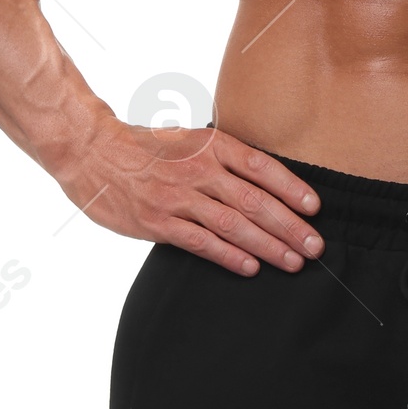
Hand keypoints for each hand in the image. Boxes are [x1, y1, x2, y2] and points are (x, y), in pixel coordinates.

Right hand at [61, 119, 321, 270]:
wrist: (91, 151)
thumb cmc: (145, 148)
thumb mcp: (188, 140)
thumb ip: (222, 158)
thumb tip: (265, 184)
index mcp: (209, 144)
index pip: (261, 167)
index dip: (292, 188)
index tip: (315, 208)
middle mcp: (197, 169)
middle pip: (254, 201)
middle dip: (289, 226)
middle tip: (316, 246)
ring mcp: (176, 197)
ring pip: (233, 224)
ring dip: (267, 246)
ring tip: (293, 262)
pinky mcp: (157, 221)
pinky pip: (200, 242)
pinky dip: (228, 256)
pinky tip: (250, 268)